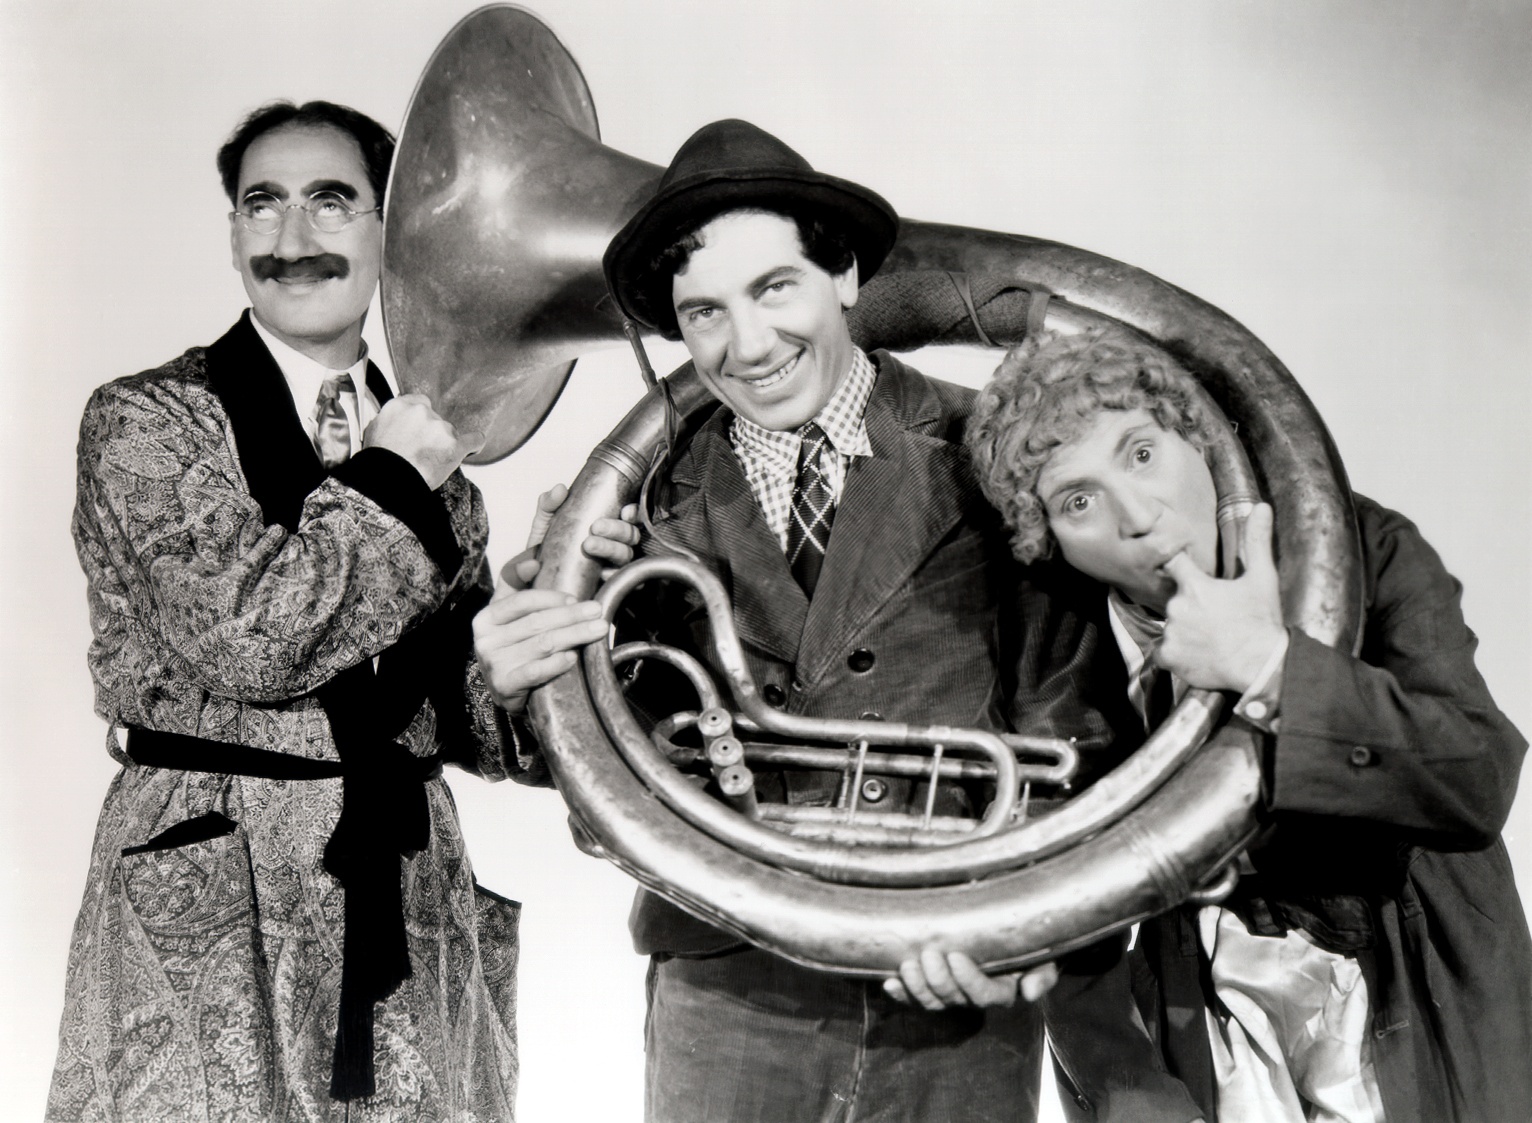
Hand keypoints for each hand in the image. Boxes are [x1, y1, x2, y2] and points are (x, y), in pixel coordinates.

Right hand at [363, 394, 483, 489]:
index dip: (421, 419)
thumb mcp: (374, 431)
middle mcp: (421, 411)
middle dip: (431, 434)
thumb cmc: (378, 463)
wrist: (388, 483)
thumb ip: (391, 419)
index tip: (420, 430)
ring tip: (430, 463)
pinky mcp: (454, 444)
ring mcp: (440, 427)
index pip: (420, 403)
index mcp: (400, 406)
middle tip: (421, 453)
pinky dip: (474, 444)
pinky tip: (473, 448)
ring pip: (450, 433)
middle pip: (435, 419)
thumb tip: (399, 420)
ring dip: (444, 445)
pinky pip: (474, 439)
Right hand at [472, 586, 608, 713]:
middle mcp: (486, 640)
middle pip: (536, 623)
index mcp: (486, 618)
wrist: (505, 689)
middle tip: (597, 611)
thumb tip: (533, 560)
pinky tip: (573, 657)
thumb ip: (516, 584)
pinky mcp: (505, 686)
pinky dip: (556, 664)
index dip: (551, 598)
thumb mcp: (508, 614)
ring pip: (542, 644)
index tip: (576, 597)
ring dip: (574, 635)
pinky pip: (535, 672)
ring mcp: (494, 664)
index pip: (522, 601)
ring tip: (598, 629)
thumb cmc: (512, 646)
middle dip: (571, 615)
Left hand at [508, 484, 641, 588]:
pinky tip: (603, 573)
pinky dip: (615, 575)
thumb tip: (559, 489)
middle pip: (630, 535)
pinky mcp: (606, 584)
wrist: (534, 578)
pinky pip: (621, 581)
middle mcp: (613, 544)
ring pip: (626, 555)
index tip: (624, 511)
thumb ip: (549, 503)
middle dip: (616, 529)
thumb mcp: (545, 521)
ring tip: (589, 545)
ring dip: (611, 548)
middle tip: (596, 527)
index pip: (628, 516)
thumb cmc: (546, 547)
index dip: (633, 512)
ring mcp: (611, 564)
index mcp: (605, 525)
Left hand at [883, 948, 1058, 1010]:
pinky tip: (890, 983)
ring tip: (907, 966)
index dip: (967, 980)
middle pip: (953, 998)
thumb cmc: (1027, 941)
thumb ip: (1042, 974)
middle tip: (929, 954)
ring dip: (917, 987)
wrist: (1009, 930)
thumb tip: (1030, 993)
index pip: (984, 994)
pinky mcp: (931, 987)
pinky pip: (915, 998)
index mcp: (1001, 991)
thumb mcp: (1042, 955)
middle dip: (938, 979)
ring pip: (932, 1001)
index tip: (956, 956)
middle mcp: (973, 996)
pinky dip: (901, 993)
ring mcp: (951, 993)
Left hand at [1156, 502, 1285, 692]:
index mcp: (1194, 585)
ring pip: (1170, 626)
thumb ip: (1256, 541)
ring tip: (1209, 638)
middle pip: (1175, 600)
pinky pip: (1163, 651)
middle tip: (1214, 619)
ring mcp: (1171, 633)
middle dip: (1191, 606)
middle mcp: (1177, 607)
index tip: (1182, 570)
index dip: (1177, 564)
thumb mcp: (1262, 578)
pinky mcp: (1169, 657)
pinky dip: (1175, 654)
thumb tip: (1262, 506)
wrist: (1262, 666)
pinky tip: (1196, 654)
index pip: (1172, 561)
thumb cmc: (1262, 621)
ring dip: (1184, 630)